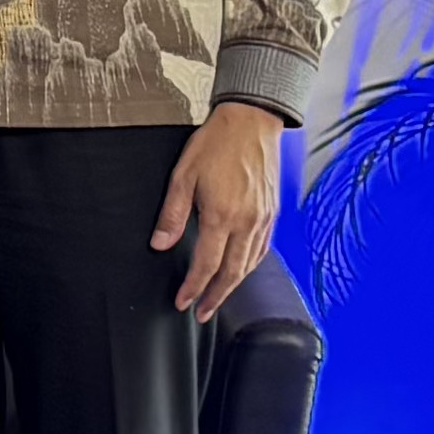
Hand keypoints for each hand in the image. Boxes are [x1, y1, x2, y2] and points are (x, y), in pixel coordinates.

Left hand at [154, 100, 286, 320]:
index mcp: (222, 215)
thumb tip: (161, 244)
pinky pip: (262, 249)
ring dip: (233, 285)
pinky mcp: (272, 211)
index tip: (183, 303)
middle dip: (215, 297)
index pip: (206, 265)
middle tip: (201, 312)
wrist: (252, 121)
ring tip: (217, 298)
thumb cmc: (216, 144)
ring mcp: (263, 218)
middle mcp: (247, 222)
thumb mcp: (183, 176)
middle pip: (231, 273)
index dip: (194, 288)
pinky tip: (241, 270)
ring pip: (249, 264)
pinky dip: (250, 266)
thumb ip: (172, 214)